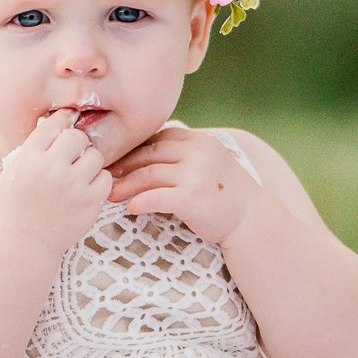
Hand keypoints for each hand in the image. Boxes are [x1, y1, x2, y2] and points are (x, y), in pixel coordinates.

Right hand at [0, 107, 110, 256]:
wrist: (23, 243)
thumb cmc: (16, 205)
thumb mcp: (14, 171)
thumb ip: (34, 147)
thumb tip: (57, 120)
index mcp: (28, 159)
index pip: (52, 125)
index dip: (63, 118)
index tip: (68, 118)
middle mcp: (50, 169)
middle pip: (77, 136)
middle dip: (76, 143)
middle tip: (71, 155)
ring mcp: (72, 186)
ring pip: (95, 155)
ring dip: (89, 162)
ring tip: (78, 175)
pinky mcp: (90, 202)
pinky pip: (106, 177)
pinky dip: (98, 181)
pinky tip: (86, 188)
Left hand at [105, 126, 261, 245]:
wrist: (251, 219)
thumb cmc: (225, 194)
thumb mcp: (208, 163)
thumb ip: (184, 155)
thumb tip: (146, 157)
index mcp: (199, 140)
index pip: (159, 138)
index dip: (136, 149)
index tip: (119, 160)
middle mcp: (197, 152)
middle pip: (149, 154)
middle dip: (124, 166)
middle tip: (106, 176)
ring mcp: (195, 173)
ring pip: (149, 174)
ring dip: (126, 185)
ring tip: (112, 194)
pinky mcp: (191, 197)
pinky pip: (155, 197)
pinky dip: (139, 202)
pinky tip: (130, 208)